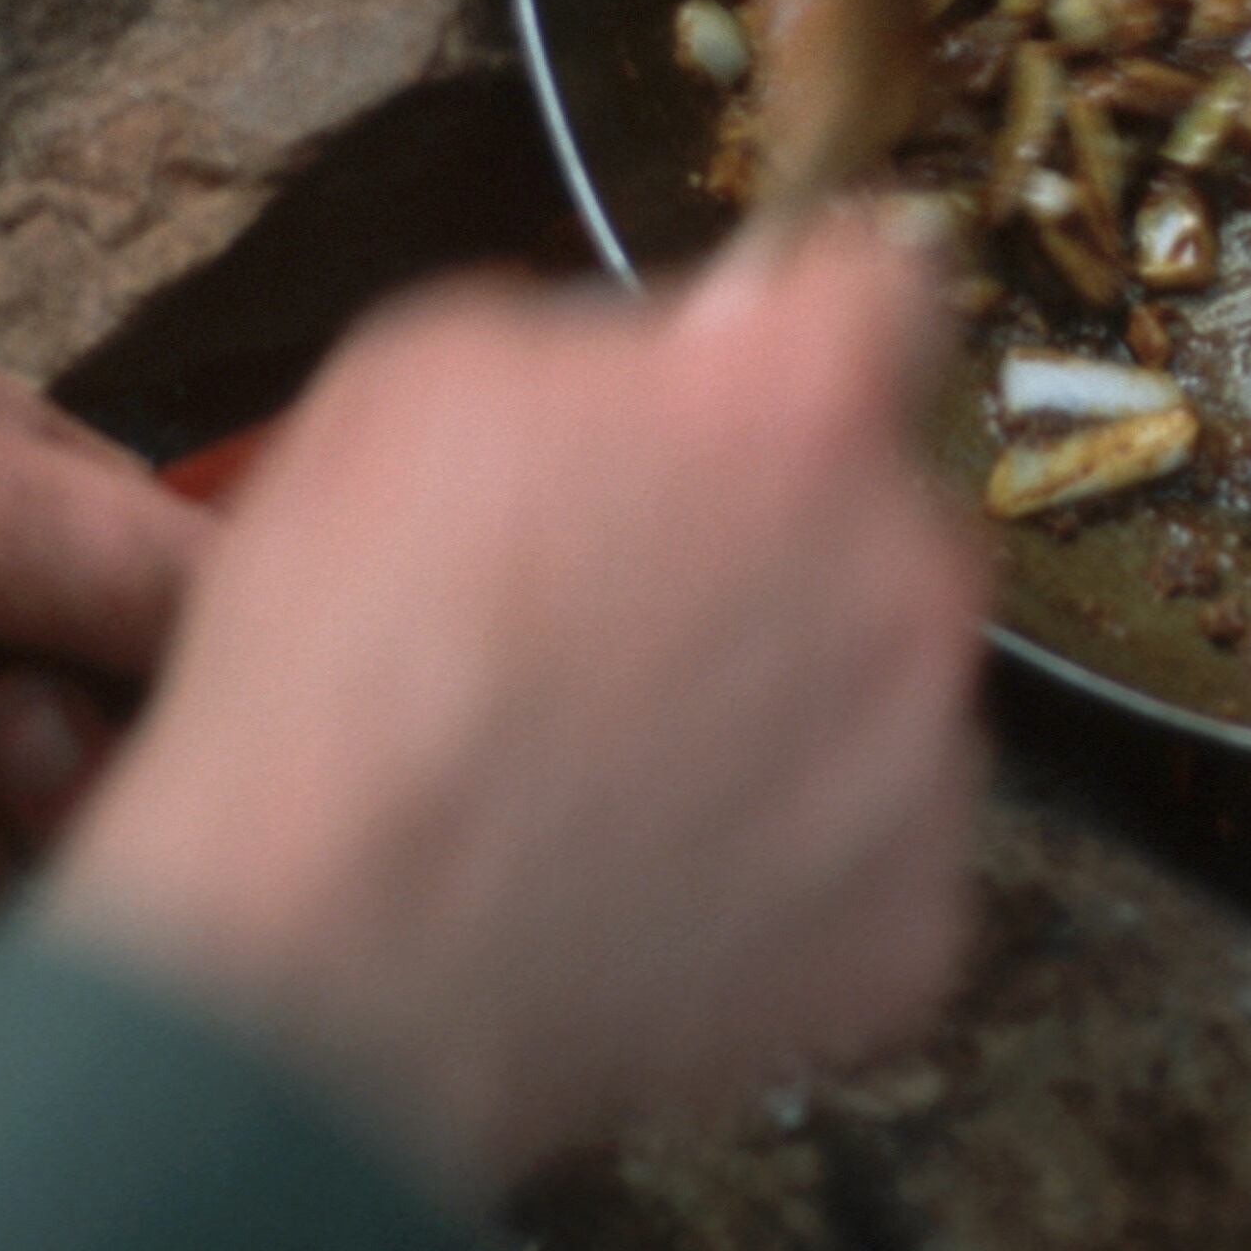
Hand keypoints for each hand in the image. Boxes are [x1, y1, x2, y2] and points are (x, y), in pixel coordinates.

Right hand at [46, 217, 986, 1210]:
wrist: (322, 965)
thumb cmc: (347, 669)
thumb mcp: (417, 379)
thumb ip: (604, 335)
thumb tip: (701, 341)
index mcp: (799, 411)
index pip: (889, 286)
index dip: (811, 318)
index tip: (773, 358)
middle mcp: (907, 571)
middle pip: (880, 509)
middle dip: (779, 536)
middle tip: (629, 611)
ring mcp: (928, 762)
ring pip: (884, 684)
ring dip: (792, 700)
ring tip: (619, 766)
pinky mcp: (916, 923)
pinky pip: (875, 853)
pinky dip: (792, 863)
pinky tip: (655, 872)